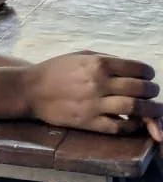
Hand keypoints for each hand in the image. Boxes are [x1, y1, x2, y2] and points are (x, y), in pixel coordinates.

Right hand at [23, 52, 162, 135]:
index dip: (148, 73)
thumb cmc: (56, 69)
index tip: (149, 77)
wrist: (31, 89)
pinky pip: (119, 126)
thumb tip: (133, 68)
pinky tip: (133, 121)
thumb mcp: (81, 55)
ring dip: (150, 111)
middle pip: (141, 89)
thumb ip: (107, 59)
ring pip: (135, 109)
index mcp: (98, 63)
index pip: (138, 68)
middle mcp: (99, 82)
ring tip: (152, 110)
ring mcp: (94, 104)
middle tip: (152, 93)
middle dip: (152, 92)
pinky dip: (132, 125)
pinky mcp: (89, 122)